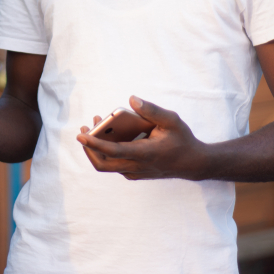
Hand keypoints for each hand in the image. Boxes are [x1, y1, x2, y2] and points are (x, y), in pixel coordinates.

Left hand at [75, 96, 209, 180]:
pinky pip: (115, 165)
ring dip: (97, 148)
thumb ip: (151, 110)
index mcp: (145, 154)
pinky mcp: (135, 173)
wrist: (193, 163)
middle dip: (88, 147)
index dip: (94, 144)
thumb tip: (131, 99)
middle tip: (84, 127)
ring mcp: (135, 172)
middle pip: (103, 164)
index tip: (80, 134)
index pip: (113, 152)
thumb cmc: (182, 139)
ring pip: (107, 165)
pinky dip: (107, 152)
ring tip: (96, 124)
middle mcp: (137, 166)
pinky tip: (110, 134)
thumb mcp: (171, 120)